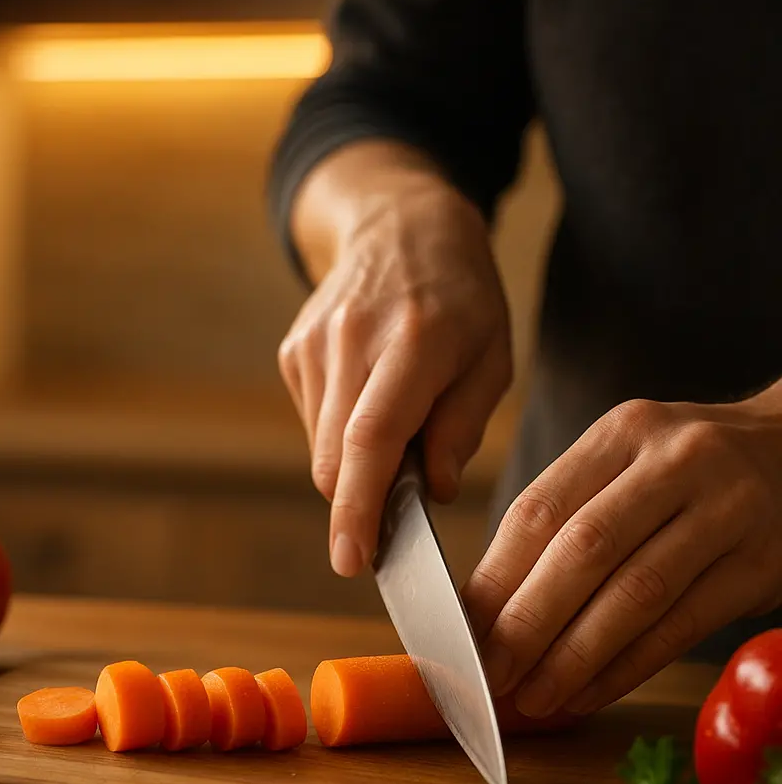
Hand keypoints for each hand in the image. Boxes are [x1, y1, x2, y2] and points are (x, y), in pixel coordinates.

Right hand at [279, 141, 511, 576]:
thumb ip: (462, 427)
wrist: (398, 224)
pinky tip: (369, 400)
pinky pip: (314, 423)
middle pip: (335, 458)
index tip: (352, 559)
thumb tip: (430, 491)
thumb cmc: (460, 296)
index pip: (371, 439)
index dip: (358, 507)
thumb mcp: (491, 355)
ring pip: (321, 449)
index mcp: (413, 340)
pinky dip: (341, 437)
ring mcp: (313, 345)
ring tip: (397, 427)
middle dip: (359, 505)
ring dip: (355, 467)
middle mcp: (352, 340)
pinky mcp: (293, 352)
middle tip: (396, 517)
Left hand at [462, 388, 781, 717]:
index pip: (539, 510)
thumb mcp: (622, 463)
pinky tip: (588, 693)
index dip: (494, 577)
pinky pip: (682, 626)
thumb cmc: (681, 470)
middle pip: (584, 551)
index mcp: (621, 433)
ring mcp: (727, 511)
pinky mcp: (761, 564)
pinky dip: (627, 667)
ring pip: (636, 594)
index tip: (459, 631)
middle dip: (527, 622)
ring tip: (533, 697)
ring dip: (575, 655)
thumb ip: (562, 519)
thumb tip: (484, 604)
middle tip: (489, 674)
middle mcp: (675, 462)